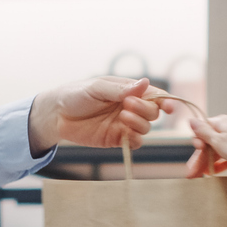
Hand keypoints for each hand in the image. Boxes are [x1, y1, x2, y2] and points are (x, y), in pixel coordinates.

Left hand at [28, 76, 163, 154]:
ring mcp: (124, 124)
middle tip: (127, 105)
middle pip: (153, 112)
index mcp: (128, 91)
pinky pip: (135, 142)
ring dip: (139, 123)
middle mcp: (130, 107)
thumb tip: (144, 83)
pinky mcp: (117, 139)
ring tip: (122, 116)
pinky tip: (125, 132)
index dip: (165, 100)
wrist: (57, 115)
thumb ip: (120, 89)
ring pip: (146, 127)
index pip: (154, 95)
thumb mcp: (97, 88)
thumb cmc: (76, 95)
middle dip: (145, 109)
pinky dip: (135, 138)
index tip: (168, 106)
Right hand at [186, 113, 226, 177]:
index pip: (202, 129)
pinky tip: (212, 173)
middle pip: (208, 142)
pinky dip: (219, 163)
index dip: (197, 141)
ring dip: (207, 162)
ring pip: (216, 150)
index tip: (198, 150)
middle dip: (199, 157)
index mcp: (221, 122)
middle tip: (191, 173)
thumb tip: (190, 119)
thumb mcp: (218, 140)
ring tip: (200, 175)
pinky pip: (226, 156)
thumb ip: (203, 132)